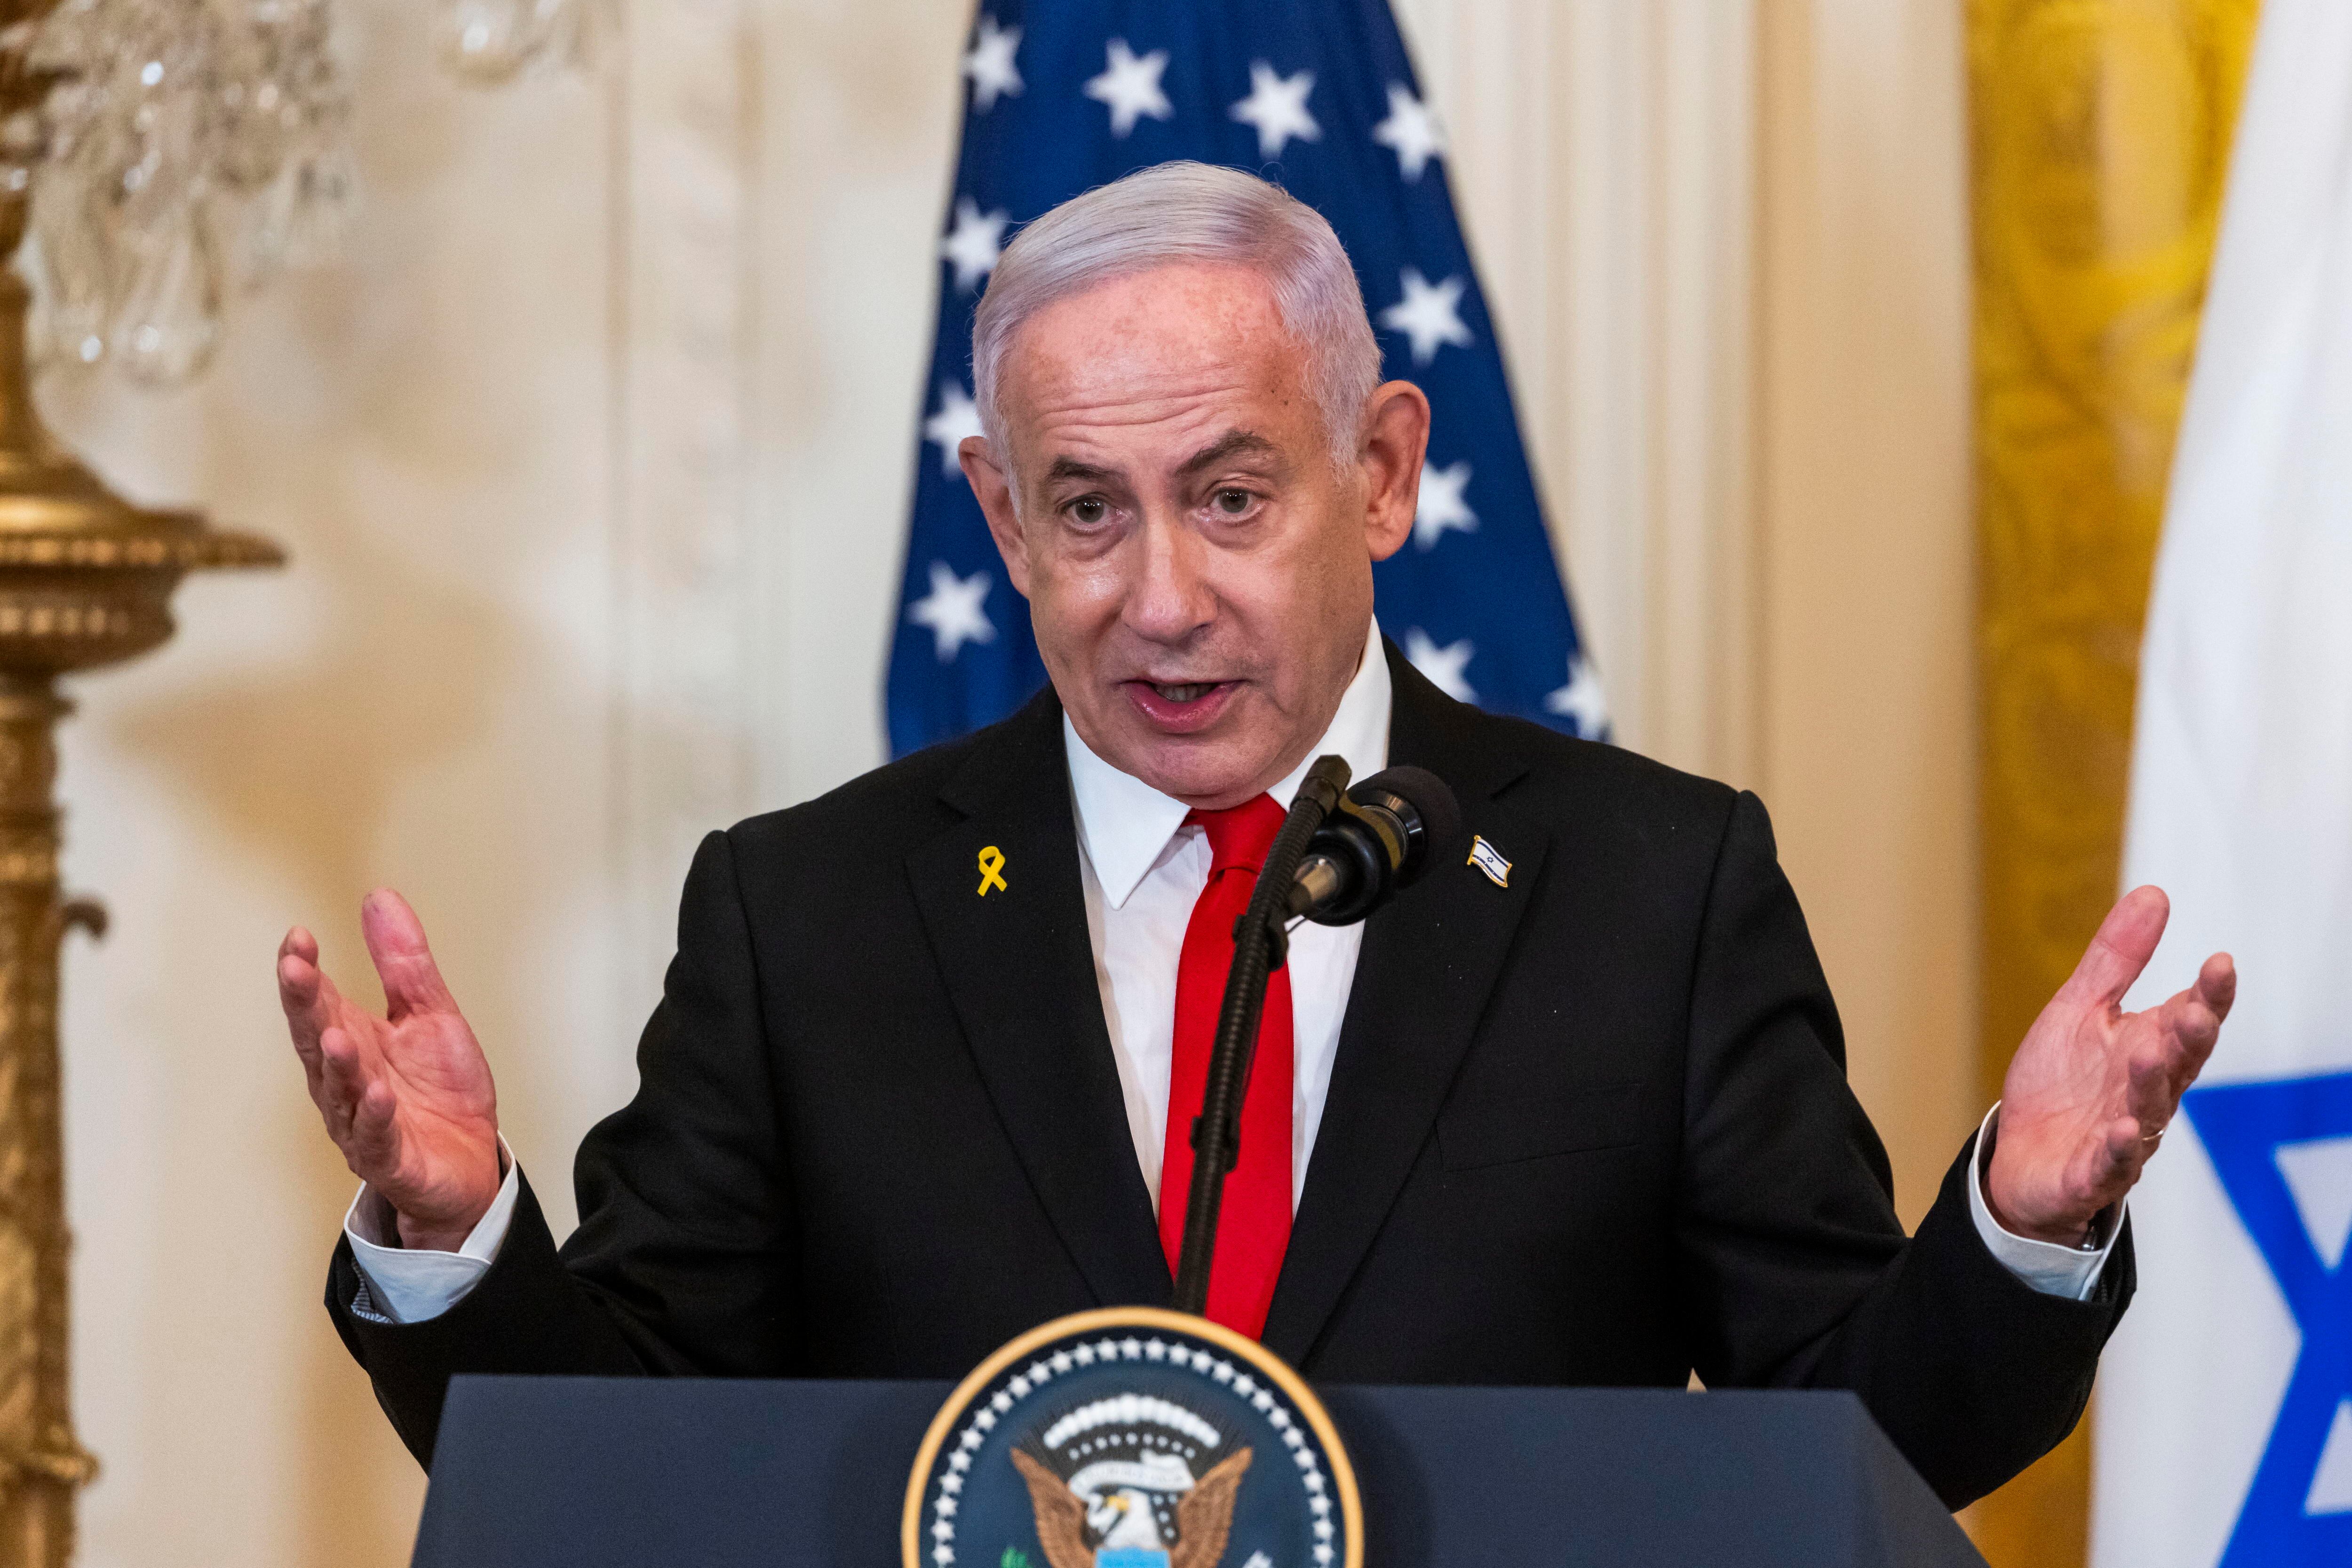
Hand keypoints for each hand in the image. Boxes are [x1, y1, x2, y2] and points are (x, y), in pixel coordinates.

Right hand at [278, 890, 501, 1252]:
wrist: (472, 1158)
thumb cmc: (441, 1090)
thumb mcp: (431, 1013)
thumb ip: (403, 962)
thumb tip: (378, 899)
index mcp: (353, 1041)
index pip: (318, 1001)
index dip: (303, 970)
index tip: (297, 936)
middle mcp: (346, 1081)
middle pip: (317, 1039)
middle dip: (305, 1006)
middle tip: (296, 970)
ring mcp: (362, 1122)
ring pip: (341, 1091)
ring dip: (338, 1063)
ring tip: (336, 1033)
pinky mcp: (390, 1158)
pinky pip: (378, 1137)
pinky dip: (376, 1116)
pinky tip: (379, 1094)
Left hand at [1986, 885, 2235, 1244]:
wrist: (2020, 1157)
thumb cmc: (2061, 1082)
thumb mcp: (2080, 1009)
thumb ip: (2117, 959)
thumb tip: (2154, 893)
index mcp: (2148, 1050)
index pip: (2189, 1019)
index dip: (2209, 995)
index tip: (2220, 962)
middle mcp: (2145, 1093)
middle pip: (2177, 1064)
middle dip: (2189, 1038)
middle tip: (2196, 1011)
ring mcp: (2123, 1136)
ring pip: (2148, 1110)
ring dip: (2150, 1085)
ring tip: (2147, 1055)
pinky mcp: (2091, 1174)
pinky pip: (2109, 1165)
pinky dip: (2117, 1149)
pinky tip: (2120, 1130)